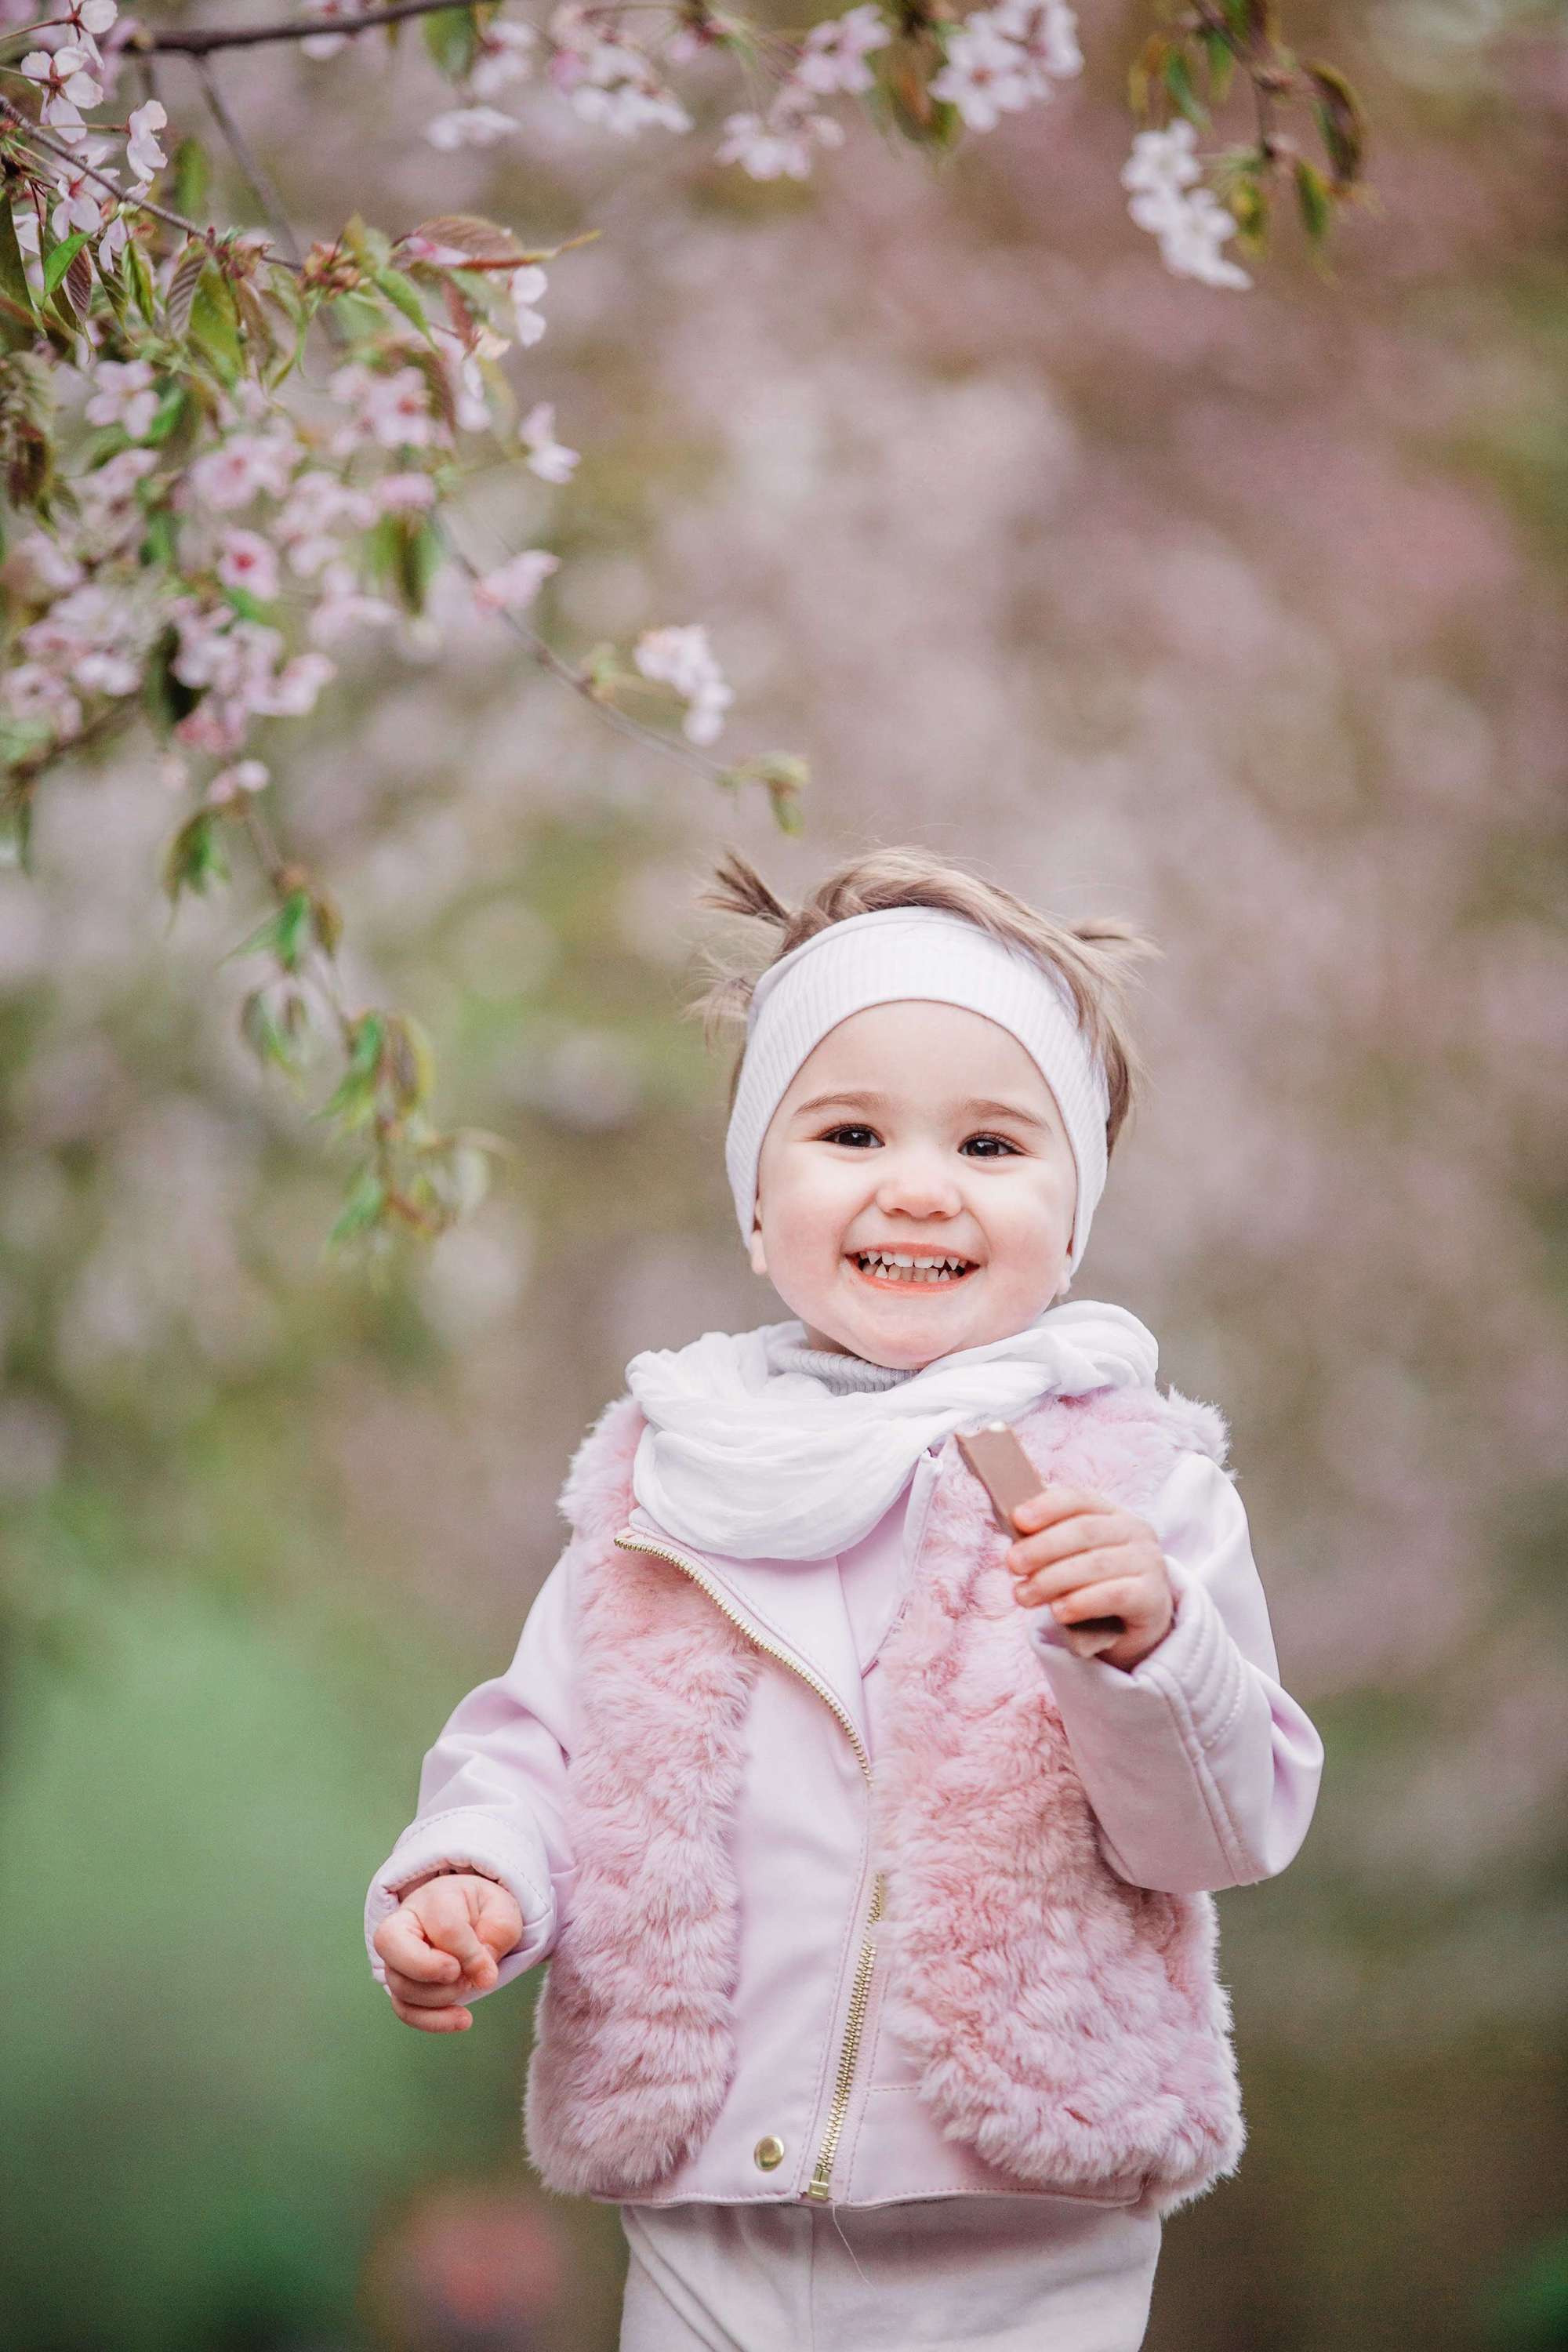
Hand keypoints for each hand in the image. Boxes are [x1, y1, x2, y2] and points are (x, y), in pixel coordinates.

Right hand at [373, 1870, 523, 2032]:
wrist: (472, 1916)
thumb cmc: (484, 1911)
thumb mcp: (502, 1911)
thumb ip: (496, 1935)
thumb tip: (482, 1977)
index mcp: (433, 1898)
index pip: (441, 1925)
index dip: (467, 1953)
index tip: (488, 1970)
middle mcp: (405, 1923)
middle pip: (389, 1942)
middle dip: (426, 1968)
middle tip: (458, 1975)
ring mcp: (397, 1956)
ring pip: (399, 1984)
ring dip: (439, 1997)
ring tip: (468, 1986)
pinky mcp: (402, 1984)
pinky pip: (403, 2009)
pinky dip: (431, 2021)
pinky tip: (462, 2019)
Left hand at [1005, 1484, 1172, 1672]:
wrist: (1135, 1625)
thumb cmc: (1094, 1584)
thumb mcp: (1073, 1558)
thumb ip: (1049, 1544)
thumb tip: (1014, 1536)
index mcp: (1113, 1513)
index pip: (1080, 1499)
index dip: (1047, 1506)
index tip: (1018, 1520)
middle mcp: (1135, 1532)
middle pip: (1084, 1531)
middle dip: (1042, 1546)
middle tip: (1013, 1564)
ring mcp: (1148, 1563)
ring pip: (1095, 1564)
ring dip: (1052, 1579)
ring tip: (1024, 1596)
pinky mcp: (1152, 1598)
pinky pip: (1113, 1596)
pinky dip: (1081, 1602)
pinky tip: (1058, 1611)